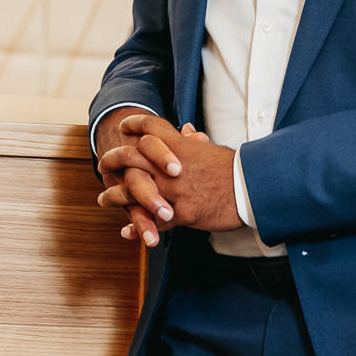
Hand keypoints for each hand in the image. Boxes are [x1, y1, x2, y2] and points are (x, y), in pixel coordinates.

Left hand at [96, 113, 240, 242]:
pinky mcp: (180, 213)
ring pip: (134, 190)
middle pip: (131, 156)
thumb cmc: (236, 169)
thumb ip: (194, 142)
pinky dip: (138, 227)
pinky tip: (127, 230)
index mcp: (180, 146)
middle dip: (112, 160)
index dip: (133, 124)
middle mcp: (170, 165)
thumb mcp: (212, 151)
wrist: (252, 190)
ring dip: (116, 196)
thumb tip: (186, 130)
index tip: (122, 127)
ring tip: (104, 199)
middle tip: (103, 165)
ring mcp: (173, 189)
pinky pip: (152, 220)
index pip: (149, 127)